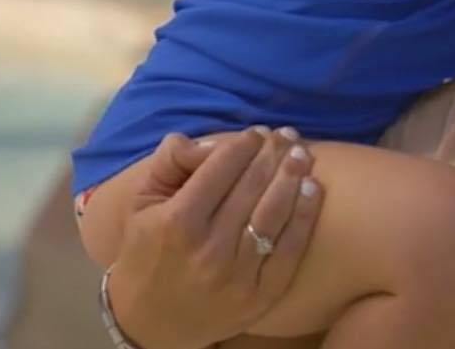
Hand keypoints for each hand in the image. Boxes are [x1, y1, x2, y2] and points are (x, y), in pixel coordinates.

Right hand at [106, 128, 322, 348]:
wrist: (149, 321)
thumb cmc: (146, 250)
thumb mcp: (142, 202)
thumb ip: (170, 161)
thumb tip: (207, 141)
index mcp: (178, 221)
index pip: (222, 167)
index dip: (245, 144)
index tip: (257, 133)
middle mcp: (209, 247)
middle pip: (252, 185)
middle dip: (273, 153)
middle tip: (287, 136)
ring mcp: (237, 274)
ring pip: (274, 213)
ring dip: (293, 177)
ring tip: (302, 155)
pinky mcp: (259, 295)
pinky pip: (289, 249)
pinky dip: (305, 216)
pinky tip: (313, 189)